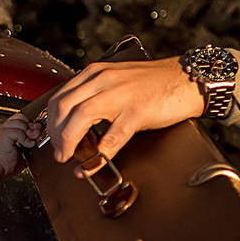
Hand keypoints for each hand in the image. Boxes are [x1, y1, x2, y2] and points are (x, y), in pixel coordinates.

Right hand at [0, 113, 31, 176]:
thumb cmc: (3, 166)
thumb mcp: (19, 155)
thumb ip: (27, 148)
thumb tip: (35, 144)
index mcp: (5, 132)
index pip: (19, 120)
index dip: (29, 124)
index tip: (36, 132)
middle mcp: (3, 129)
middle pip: (20, 117)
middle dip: (31, 124)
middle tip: (36, 133)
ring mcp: (2, 130)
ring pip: (20, 122)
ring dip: (29, 131)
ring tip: (32, 141)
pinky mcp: (4, 133)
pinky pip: (19, 131)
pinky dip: (26, 138)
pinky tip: (28, 145)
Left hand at [42, 58, 204, 164]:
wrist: (188, 80)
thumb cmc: (155, 83)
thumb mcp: (117, 81)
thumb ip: (95, 94)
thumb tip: (75, 121)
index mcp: (96, 73)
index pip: (60, 96)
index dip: (51, 122)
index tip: (52, 137)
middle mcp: (103, 80)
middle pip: (63, 107)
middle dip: (55, 135)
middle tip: (59, 152)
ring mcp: (119, 95)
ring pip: (80, 118)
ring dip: (68, 143)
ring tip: (69, 158)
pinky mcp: (136, 112)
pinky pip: (110, 138)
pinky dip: (97, 156)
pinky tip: (91, 167)